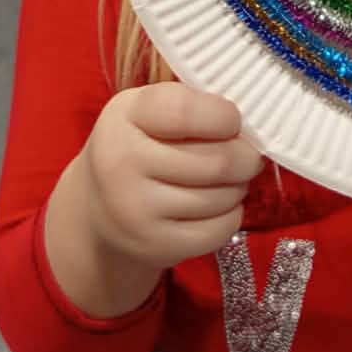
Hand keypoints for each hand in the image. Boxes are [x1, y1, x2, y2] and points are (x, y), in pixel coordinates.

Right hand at [82, 83, 263, 267]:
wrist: (98, 207)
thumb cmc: (139, 145)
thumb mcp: (148, 111)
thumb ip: (192, 105)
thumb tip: (252, 126)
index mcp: (124, 116)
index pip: (185, 112)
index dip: (223, 116)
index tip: (232, 121)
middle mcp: (121, 162)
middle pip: (216, 161)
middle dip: (245, 158)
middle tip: (248, 157)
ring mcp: (135, 210)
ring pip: (221, 197)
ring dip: (238, 187)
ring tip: (228, 180)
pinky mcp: (154, 246)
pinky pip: (219, 230)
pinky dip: (231, 216)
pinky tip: (219, 206)